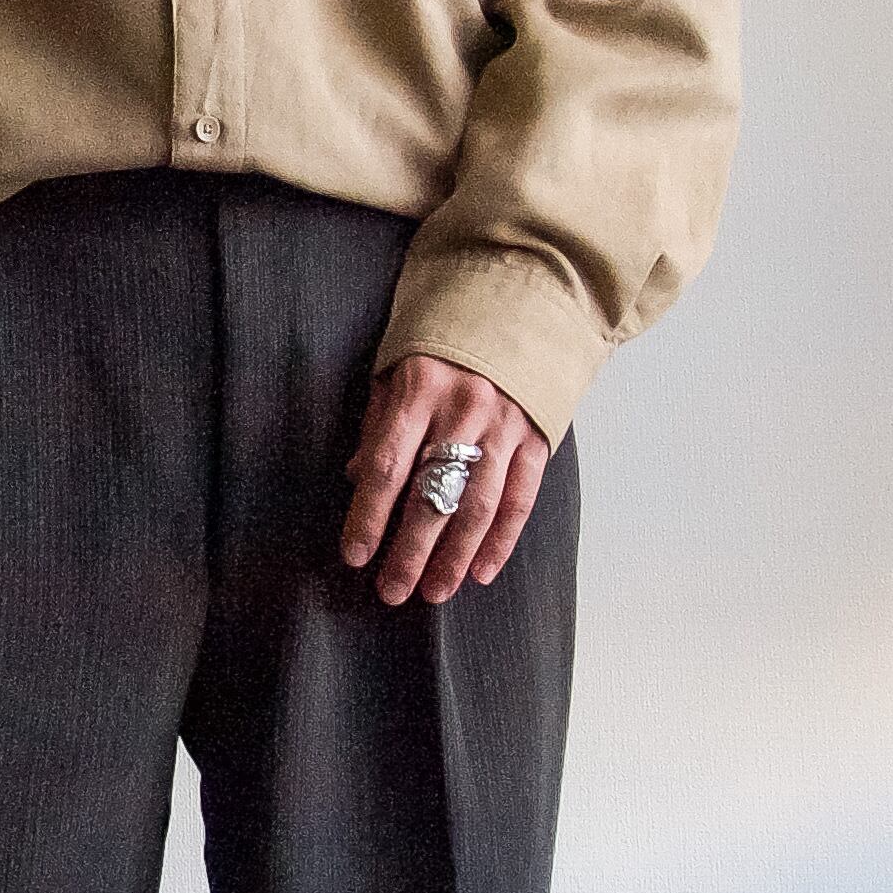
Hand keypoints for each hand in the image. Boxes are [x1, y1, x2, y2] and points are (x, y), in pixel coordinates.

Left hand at [340, 354, 546, 603]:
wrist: (521, 300)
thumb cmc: (443, 339)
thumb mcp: (395, 367)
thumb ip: (378, 424)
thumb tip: (358, 479)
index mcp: (419, 388)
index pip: (387, 466)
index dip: (369, 516)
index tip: (355, 556)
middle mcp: (464, 409)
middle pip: (432, 495)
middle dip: (410, 551)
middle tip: (392, 591)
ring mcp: (505, 425)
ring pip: (478, 506)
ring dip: (454, 557)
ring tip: (434, 592)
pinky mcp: (537, 437)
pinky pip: (520, 499)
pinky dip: (501, 540)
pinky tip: (480, 572)